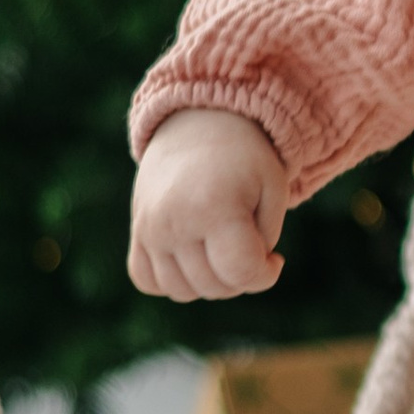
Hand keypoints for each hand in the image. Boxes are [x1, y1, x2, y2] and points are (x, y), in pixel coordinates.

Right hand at [130, 109, 291, 300]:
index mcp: (214, 206)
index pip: (241, 272)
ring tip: (223, 249)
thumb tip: (240, 278)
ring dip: (210, 282)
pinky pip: (147, 280)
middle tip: (250, 246)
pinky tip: (193, 257)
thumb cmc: (245, 158)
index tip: (275, 258)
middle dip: (241, 277)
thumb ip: (265, 240)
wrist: (199, 122)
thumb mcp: (273, 189)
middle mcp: (174, 221)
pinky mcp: (137, 231)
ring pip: (181, 291)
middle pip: (214, 286)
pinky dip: (172, 280)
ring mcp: (150, 229)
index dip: (266, 275)